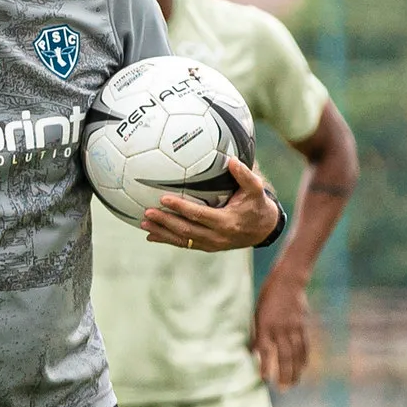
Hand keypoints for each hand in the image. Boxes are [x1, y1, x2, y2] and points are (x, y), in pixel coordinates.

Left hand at [141, 158, 280, 252]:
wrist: (262, 230)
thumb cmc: (257, 205)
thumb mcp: (255, 190)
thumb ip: (245, 175)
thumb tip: (232, 159)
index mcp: (226, 222)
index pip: (199, 215)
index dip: (181, 208)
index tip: (164, 198)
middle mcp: (216, 236)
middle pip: (186, 230)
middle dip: (165, 222)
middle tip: (147, 212)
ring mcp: (210, 244)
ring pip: (182, 239)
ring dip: (162, 232)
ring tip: (144, 224)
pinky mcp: (206, 247)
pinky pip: (184, 244)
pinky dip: (167, 240)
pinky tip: (151, 236)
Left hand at [252, 273, 311, 387]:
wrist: (289, 280)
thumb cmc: (268, 297)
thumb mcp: (257, 313)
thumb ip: (256, 333)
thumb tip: (251, 352)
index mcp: (265, 324)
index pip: (264, 348)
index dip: (264, 364)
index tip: (263, 379)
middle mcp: (280, 328)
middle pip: (283, 355)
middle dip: (283, 373)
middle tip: (282, 389)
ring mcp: (293, 327)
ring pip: (295, 353)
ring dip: (294, 370)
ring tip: (293, 385)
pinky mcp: (302, 325)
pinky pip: (304, 345)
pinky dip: (303, 359)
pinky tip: (302, 369)